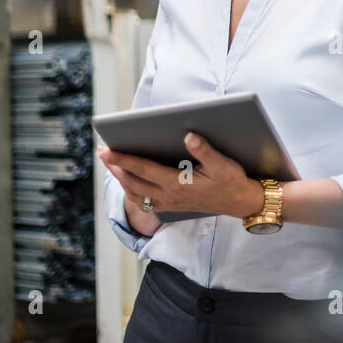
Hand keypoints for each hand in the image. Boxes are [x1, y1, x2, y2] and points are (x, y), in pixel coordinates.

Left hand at [98, 133, 262, 222]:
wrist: (240, 203)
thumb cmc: (232, 181)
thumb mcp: (222, 164)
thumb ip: (205, 150)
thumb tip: (189, 135)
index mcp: (178, 184)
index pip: (143, 169)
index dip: (123, 159)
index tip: (107, 150)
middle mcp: (169, 196)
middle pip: (132, 182)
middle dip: (115, 167)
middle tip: (102, 153)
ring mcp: (169, 204)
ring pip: (135, 194)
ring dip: (121, 180)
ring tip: (112, 165)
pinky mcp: (171, 208)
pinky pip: (144, 202)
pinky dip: (132, 192)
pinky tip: (129, 183)